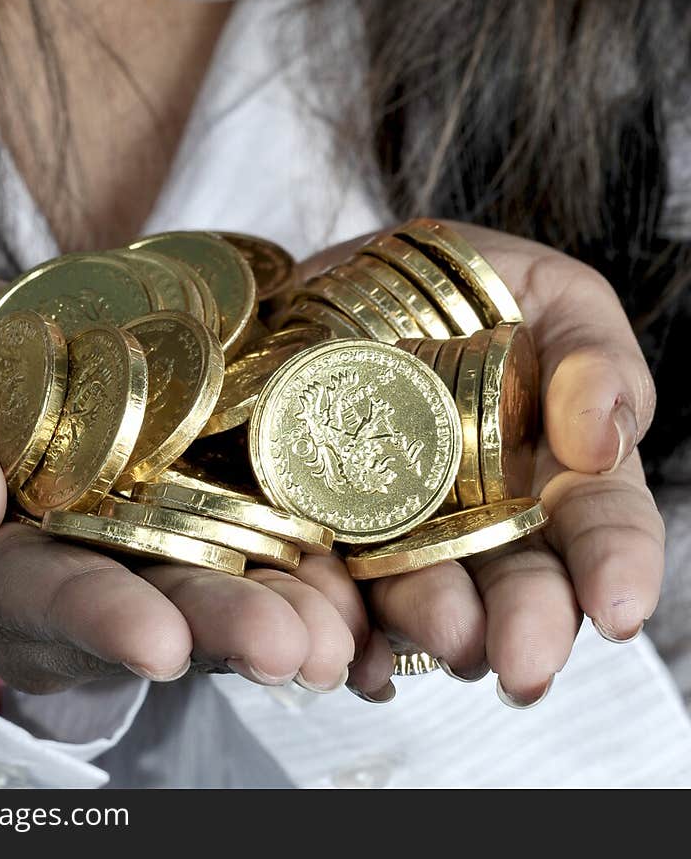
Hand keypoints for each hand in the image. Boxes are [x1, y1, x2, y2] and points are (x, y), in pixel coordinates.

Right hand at [0, 267, 359, 692]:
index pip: (19, 595)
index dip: (87, 617)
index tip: (156, 638)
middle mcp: (39, 585)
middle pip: (132, 615)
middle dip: (215, 630)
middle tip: (291, 649)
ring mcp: (114, 560)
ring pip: (198, 598)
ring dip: (275, 614)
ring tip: (341, 632)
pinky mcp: (174, 526)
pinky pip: (237, 552)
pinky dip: (298, 565)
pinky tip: (355, 579)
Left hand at [330, 222, 663, 704]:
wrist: (351, 276)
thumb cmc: (473, 287)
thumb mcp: (555, 297)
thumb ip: (596, 360)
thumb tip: (602, 439)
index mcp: (561, 475)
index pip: (603, 527)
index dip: (616, 568)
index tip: (617, 608)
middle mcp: (488, 523)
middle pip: (515, 585)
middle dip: (522, 622)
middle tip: (520, 658)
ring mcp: (403, 532)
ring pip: (422, 596)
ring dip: (432, 624)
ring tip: (439, 636)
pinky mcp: (318, 527)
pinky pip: (327, 588)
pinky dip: (336, 620)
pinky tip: (347, 643)